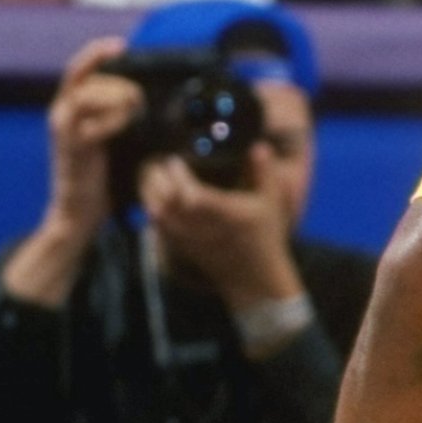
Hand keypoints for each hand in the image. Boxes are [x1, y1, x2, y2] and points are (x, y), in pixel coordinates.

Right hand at [41, 38, 142, 248]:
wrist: (81, 211)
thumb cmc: (102, 175)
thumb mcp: (112, 136)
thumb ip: (120, 114)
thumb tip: (145, 96)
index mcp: (70, 108)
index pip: (79, 68)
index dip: (98, 52)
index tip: (121, 46)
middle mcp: (61, 114)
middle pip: (88, 79)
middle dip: (119, 84)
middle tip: (139, 102)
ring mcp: (64, 130)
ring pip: (87, 94)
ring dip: (116, 98)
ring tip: (133, 113)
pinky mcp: (72, 146)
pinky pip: (92, 122)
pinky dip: (113, 120)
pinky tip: (125, 127)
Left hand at [138, 151, 301, 313]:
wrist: (253, 277)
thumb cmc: (264, 235)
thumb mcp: (271, 201)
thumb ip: (264, 172)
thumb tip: (258, 145)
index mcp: (227, 214)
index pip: (195, 196)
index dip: (179, 178)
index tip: (173, 160)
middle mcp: (204, 228)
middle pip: (169, 204)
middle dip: (157, 181)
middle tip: (156, 163)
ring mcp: (190, 240)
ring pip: (159, 216)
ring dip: (150, 195)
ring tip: (151, 176)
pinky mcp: (182, 248)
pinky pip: (158, 228)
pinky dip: (152, 210)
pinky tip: (153, 197)